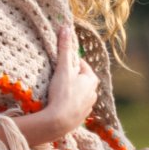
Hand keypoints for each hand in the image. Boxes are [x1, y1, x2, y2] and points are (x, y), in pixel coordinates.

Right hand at [21, 24, 100, 145]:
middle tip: (54, 77)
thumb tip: (66, 28)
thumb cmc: (62, 93)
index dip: (68, 62)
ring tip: (55, 91)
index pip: (80, 64)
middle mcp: (94, 92)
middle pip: (79, 78)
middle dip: (68, 76)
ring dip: (68, 90)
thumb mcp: (63, 68)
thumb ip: (64, 49)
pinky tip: (57, 103)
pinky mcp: (80, 116)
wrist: (58, 122)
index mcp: (92, 79)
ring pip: (77, 92)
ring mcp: (88, 106)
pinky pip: (73, 105)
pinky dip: (67, 103)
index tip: (58, 64)